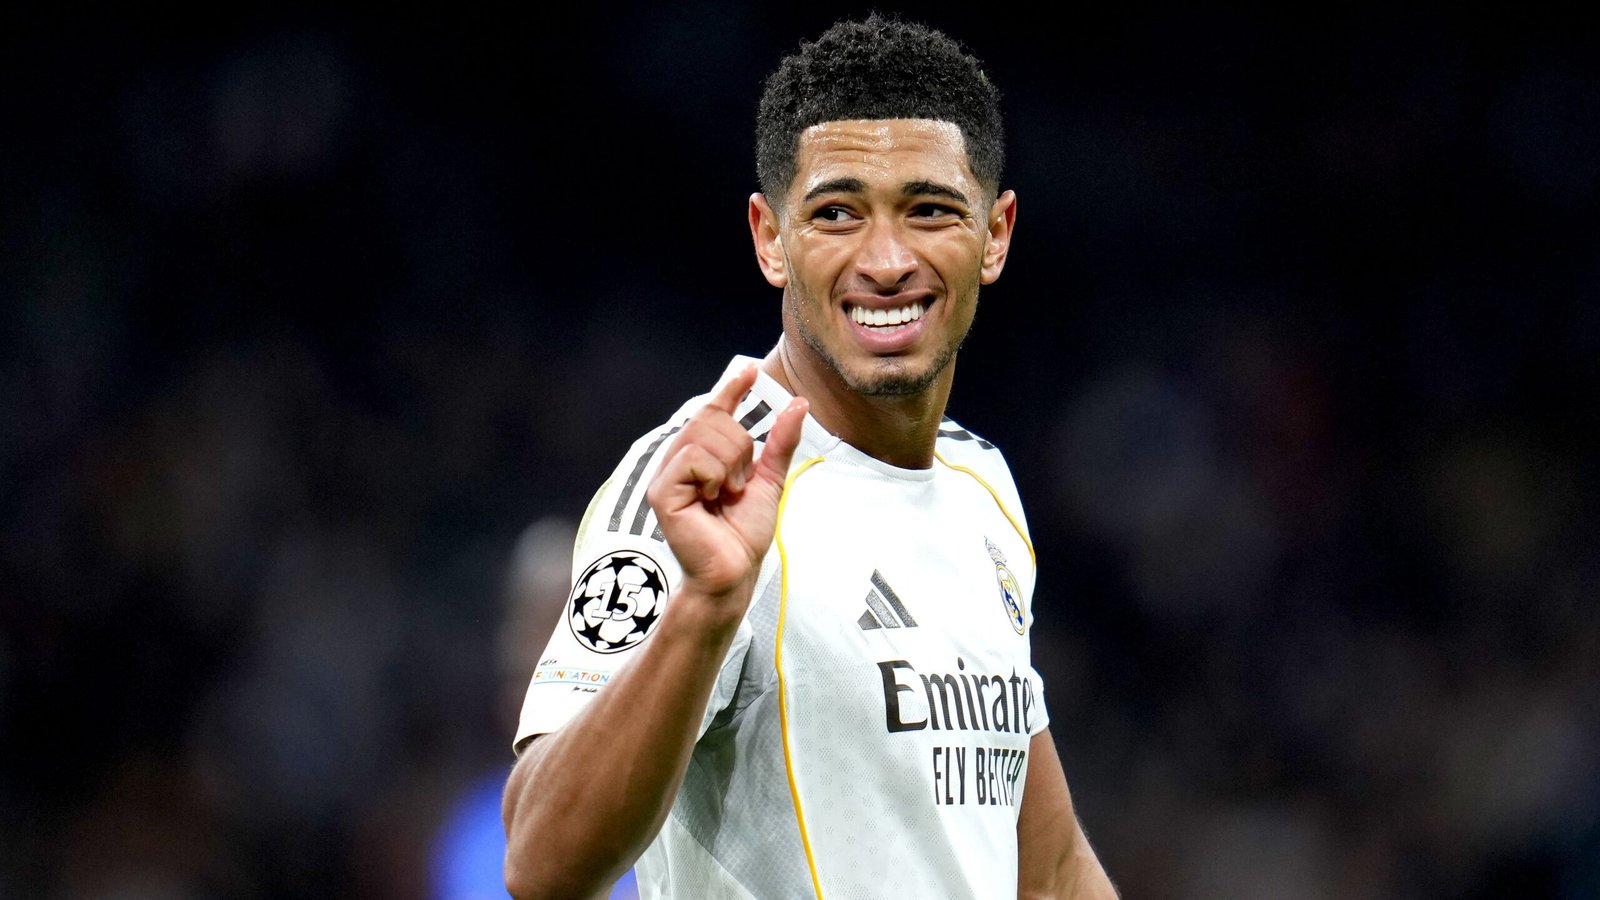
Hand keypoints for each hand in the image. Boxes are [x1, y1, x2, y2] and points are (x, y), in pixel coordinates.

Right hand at [646, 365, 807, 603]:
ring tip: (727, 493)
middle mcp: (679, 461)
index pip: (713, 411)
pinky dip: (714, 475)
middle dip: (739, 445)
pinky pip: (693, 457)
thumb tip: (798, 404)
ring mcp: (666, 475)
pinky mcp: (661, 492)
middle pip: (711, 417)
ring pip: (703, 434)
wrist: (736, 570)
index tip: (752, 371)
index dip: (731, 389)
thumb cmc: (745, 533)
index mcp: (701, 457)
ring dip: (730, 463)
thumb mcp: (770, 480)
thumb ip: (779, 443)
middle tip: (740, 482)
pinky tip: (713, 498)